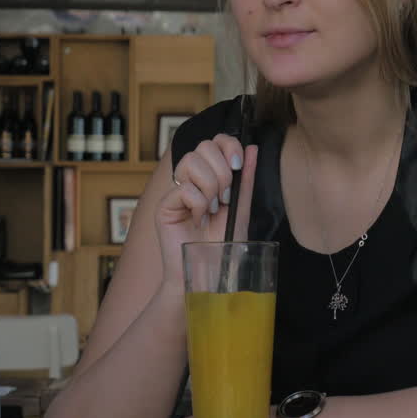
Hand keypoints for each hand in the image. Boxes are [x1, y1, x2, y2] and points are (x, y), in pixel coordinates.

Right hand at [156, 135, 258, 285]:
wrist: (210, 275)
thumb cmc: (224, 246)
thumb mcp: (241, 209)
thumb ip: (245, 179)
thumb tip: (252, 147)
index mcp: (210, 177)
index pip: (215, 142)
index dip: (228, 145)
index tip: (238, 165)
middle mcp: (191, 180)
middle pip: (203, 146)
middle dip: (222, 171)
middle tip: (225, 198)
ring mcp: (175, 192)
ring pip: (191, 161)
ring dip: (210, 187)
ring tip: (213, 210)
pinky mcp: (164, 206)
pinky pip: (183, 188)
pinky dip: (199, 205)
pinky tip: (199, 222)